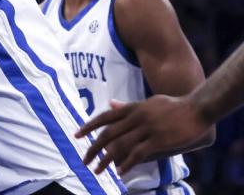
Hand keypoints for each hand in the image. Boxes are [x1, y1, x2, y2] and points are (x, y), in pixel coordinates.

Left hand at [77, 95, 208, 173]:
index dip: (89, 126)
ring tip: (98, 170)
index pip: (105, 117)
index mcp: (132, 108)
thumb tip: (111, 104)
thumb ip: (129, 106)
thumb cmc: (173, 105)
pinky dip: (127, 163)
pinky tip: (120, 172)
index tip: (77, 135)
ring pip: (120, 145)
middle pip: (108, 134)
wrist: (196, 108)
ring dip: (106, 160)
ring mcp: (146, 128)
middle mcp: (135, 117)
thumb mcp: (147, 102)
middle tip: (84, 160)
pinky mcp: (158, 140)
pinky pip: (138, 153)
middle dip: (93, 148)